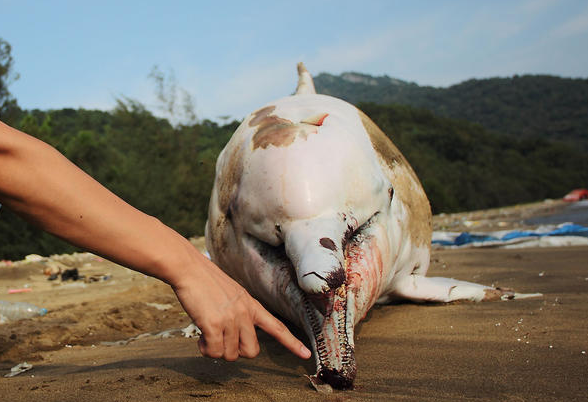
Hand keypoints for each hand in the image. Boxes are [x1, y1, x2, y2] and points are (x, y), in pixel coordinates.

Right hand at [171, 252, 310, 360]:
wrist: (189, 269)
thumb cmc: (205, 281)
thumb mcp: (232, 294)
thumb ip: (239, 313)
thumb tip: (234, 338)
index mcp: (252, 305)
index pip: (277, 327)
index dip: (292, 343)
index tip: (306, 354)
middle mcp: (245, 313)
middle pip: (251, 352)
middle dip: (235, 351)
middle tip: (221, 339)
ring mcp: (231, 319)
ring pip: (230, 355)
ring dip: (216, 349)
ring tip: (207, 331)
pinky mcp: (215, 325)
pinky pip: (214, 352)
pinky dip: (205, 349)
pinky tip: (200, 335)